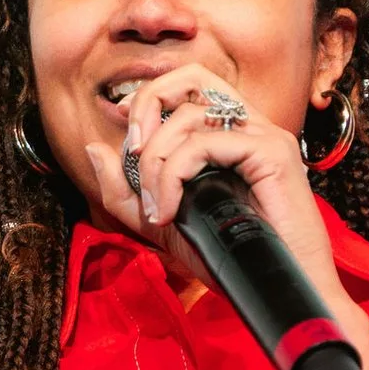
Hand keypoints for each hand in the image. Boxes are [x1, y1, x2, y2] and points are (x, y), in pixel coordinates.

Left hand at [80, 62, 368, 369]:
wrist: (276, 292)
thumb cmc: (231, 261)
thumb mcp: (162, 225)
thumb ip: (125, 191)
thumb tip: (93, 148)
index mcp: (231, 135)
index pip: (190, 85)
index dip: (151, 96)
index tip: (127, 132)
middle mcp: (250, 127)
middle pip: (193, 76)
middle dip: (149, 102)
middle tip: (133, 152)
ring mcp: (264, 136)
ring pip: (191, 115)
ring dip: (156, 160)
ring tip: (154, 206)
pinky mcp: (272, 152)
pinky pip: (204, 144)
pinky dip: (174, 176)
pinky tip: (170, 212)